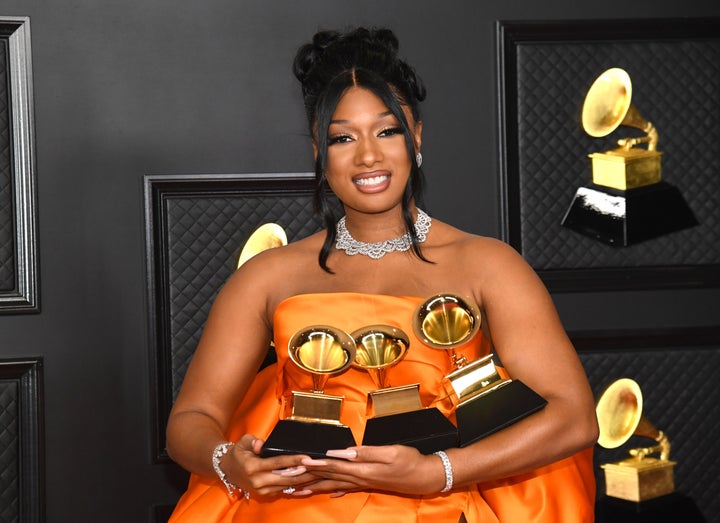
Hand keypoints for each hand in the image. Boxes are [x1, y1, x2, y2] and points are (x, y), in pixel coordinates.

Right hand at [224, 434, 320, 497]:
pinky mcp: (266, 494)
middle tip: (321, 466)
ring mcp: (263, 490)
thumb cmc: (239, 453)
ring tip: (320, 473)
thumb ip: (253, 441)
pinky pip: (286, 490)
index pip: (277, 463)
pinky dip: (299, 487)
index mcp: (253, 467)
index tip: (308, 458)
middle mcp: (258, 481)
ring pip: (288, 485)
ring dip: (305, 480)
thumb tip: (262, 444)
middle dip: (306, 472)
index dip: (294, 460)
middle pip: (287, 477)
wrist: (228, 469)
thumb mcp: (243, 442)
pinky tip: (311, 484)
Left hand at [297, 445, 446, 495]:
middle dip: (307, 477)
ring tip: (297, 489)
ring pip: (333, 484)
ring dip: (314, 486)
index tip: (298, 462)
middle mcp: (359, 478)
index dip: (315, 463)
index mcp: (362, 469)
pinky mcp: (368, 483)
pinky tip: (327, 493)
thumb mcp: (389, 452)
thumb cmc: (409, 460)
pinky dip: (334, 490)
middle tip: (288, 479)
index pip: (333, 465)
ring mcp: (363, 483)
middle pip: (328, 477)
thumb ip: (365, 452)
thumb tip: (343, 452)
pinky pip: (346, 488)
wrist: (425, 476)